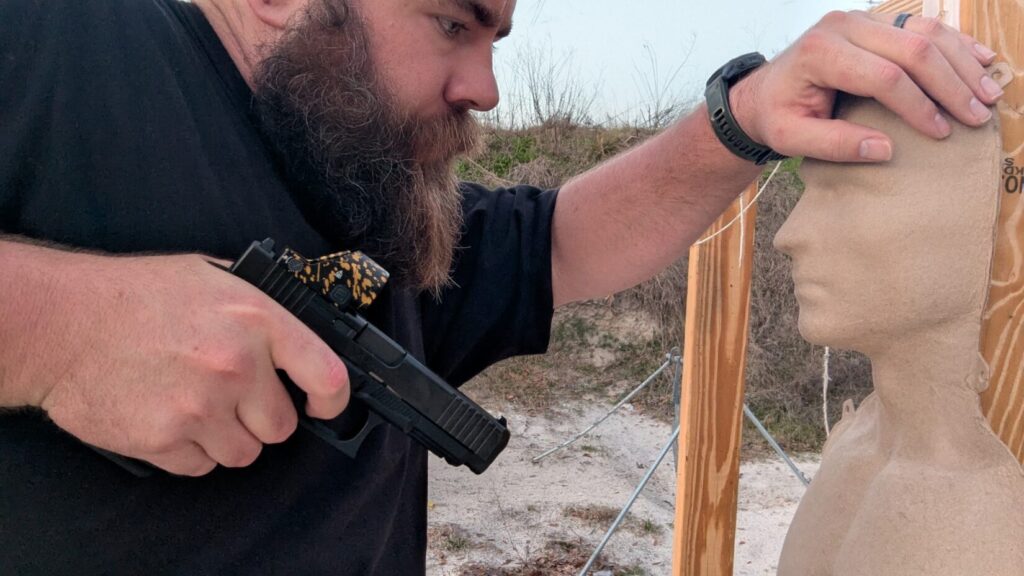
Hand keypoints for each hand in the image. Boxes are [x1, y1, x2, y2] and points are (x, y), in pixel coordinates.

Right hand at [33, 253, 349, 475]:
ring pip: (244, 453)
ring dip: (228, 437)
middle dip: (263, 417)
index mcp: (257, 320)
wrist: (62, 323)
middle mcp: (236, 366)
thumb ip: (258, 307)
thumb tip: (298, 327)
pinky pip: (201, 466)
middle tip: (235, 396)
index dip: (333, 400)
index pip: (327, 375)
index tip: (323, 406)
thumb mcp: (211, 277)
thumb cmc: (134, 295)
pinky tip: (170, 416)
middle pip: (282, 426)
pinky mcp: (164, 439)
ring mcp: (200, 406)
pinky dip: (190, 450)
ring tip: (198, 404)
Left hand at [730, 10, 1001, 162]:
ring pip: (924, 33)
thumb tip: (884, 150)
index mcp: (821, 52)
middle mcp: (844, 26)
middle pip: (912, 49)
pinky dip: (954, 44)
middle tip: (977, 115)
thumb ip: (833, 144)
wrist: (761, 92)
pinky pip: (921, 26)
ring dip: (961, 63)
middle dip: (950, 85)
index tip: (940, 133)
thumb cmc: (775, 116)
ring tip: (988, 94)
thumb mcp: (789, 138)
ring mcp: (861, 20)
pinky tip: (980, 61)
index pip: (884, 76)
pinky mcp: (874, 22)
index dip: (917, 105)